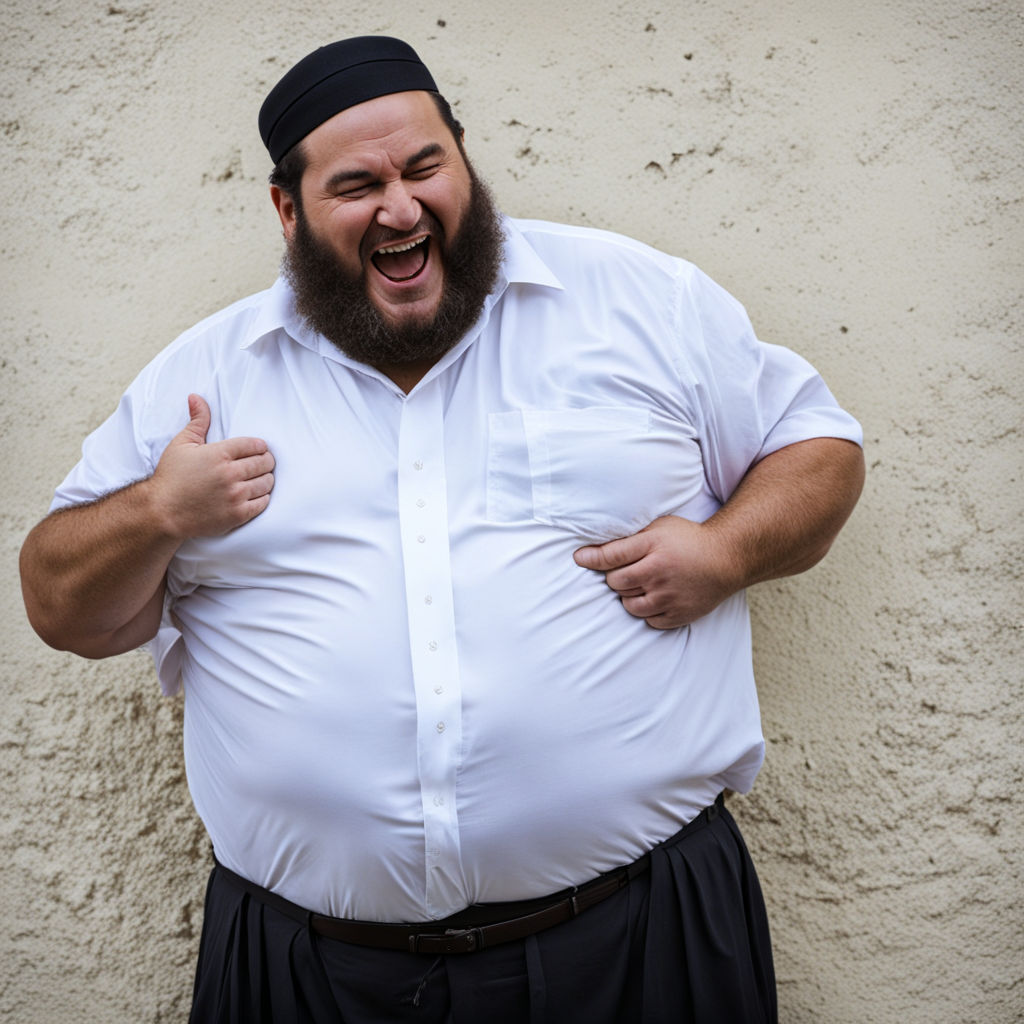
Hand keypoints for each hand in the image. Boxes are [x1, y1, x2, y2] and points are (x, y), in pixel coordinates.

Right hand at [148, 394, 274, 538]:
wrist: (161, 513)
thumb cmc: (170, 477)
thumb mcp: (181, 444)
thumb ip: (197, 421)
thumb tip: (196, 397)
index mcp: (219, 453)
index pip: (255, 444)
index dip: (259, 446)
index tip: (257, 450)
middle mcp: (230, 473)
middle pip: (265, 462)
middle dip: (265, 461)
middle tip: (260, 463)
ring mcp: (235, 495)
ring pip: (267, 482)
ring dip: (265, 479)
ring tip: (258, 478)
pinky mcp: (237, 514)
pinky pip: (263, 503)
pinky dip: (262, 497)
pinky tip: (254, 495)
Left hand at [573, 516, 740, 628]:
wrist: (726, 558)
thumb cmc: (688, 540)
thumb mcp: (660, 528)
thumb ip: (632, 537)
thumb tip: (596, 548)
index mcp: (652, 546)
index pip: (611, 556)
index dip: (590, 558)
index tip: (578, 558)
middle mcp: (658, 571)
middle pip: (615, 582)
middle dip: (615, 578)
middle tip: (628, 572)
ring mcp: (668, 596)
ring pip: (628, 605)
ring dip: (629, 596)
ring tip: (642, 585)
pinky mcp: (678, 614)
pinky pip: (648, 620)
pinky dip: (647, 611)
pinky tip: (656, 598)